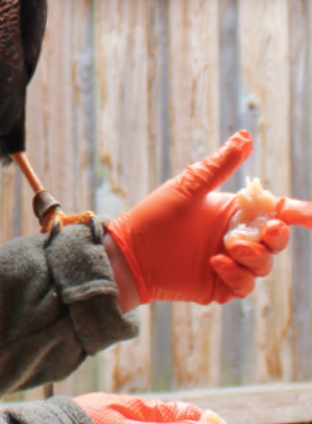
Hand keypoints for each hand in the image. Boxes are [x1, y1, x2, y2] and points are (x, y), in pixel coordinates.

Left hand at [106, 131, 289, 304]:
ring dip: (254, 256)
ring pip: (264, 265)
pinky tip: (215, 263)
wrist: (128, 252)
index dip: (298, 213)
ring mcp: (229, 263)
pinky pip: (244, 286)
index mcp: (232, 212)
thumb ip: (219, 166)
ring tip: (228, 248)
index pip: (275, 211)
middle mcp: (235, 237)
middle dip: (277, 236)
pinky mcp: (219, 286)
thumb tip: (245, 137)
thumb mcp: (189, 188)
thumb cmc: (155, 216)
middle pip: (276, 240)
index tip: (310, 216)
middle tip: (267, 229)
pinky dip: (236, 275)